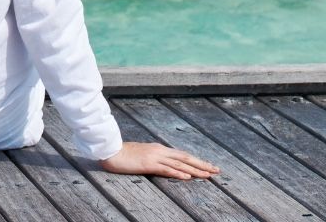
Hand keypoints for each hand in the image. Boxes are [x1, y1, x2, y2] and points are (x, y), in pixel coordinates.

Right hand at [99, 140, 218, 178]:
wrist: (109, 150)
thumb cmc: (123, 154)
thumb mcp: (141, 155)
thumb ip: (153, 159)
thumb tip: (164, 164)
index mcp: (159, 149)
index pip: (182, 155)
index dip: (196, 161)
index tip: (208, 166)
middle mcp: (160, 151)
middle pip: (185, 158)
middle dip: (202, 164)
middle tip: (216, 170)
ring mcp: (154, 157)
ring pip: (180, 164)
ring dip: (195, 170)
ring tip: (208, 175)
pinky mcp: (148, 164)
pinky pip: (166, 169)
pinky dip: (178, 172)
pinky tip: (187, 177)